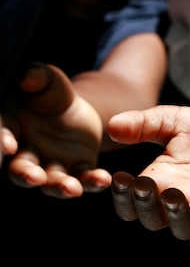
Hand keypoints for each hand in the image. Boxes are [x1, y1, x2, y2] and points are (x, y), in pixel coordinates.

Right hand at [3, 63, 109, 197]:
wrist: (78, 108)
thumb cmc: (53, 92)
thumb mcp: (47, 79)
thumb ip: (37, 76)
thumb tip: (28, 77)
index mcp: (12, 128)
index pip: (2, 136)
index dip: (2, 142)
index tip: (8, 145)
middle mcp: (27, 152)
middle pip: (21, 169)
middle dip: (26, 174)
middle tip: (34, 177)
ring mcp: (53, 164)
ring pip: (52, 181)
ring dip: (60, 187)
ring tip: (72, 189)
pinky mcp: (79, 168)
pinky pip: (84, 178)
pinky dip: (93, 181)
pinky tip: (103, 179)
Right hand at [107, 105, 189, 239]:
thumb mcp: (174, 121)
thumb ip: (144, 124)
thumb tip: (112, 126)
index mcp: (160, 183)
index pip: (131, 204)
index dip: (121, 197)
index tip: (114, 177)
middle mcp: (180, 200)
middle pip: (153, 221)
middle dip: (143, 206)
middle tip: (140, 184)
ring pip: (186, 228)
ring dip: (176, 215)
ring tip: (170, 195)